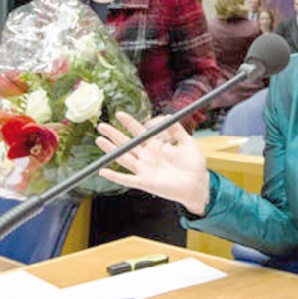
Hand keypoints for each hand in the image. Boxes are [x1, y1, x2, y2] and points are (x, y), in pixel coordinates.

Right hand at [95, 111, 210, 214]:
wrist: (198, 184)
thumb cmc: (193, 165)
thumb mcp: (187, 142)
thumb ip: (177, 130)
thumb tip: (167, 116)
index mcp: (156, 146)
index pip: (139, 132)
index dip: (129, 123)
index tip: (120, 114)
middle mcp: (147, 157)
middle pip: (127, 144)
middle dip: (114, 134)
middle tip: (101, 125)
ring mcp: (145, 170)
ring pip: (123, 158)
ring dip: (111, 150)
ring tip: (99, 140)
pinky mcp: (145, 182)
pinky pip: (126, 179)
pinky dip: (114, 176)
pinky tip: (102, 171)